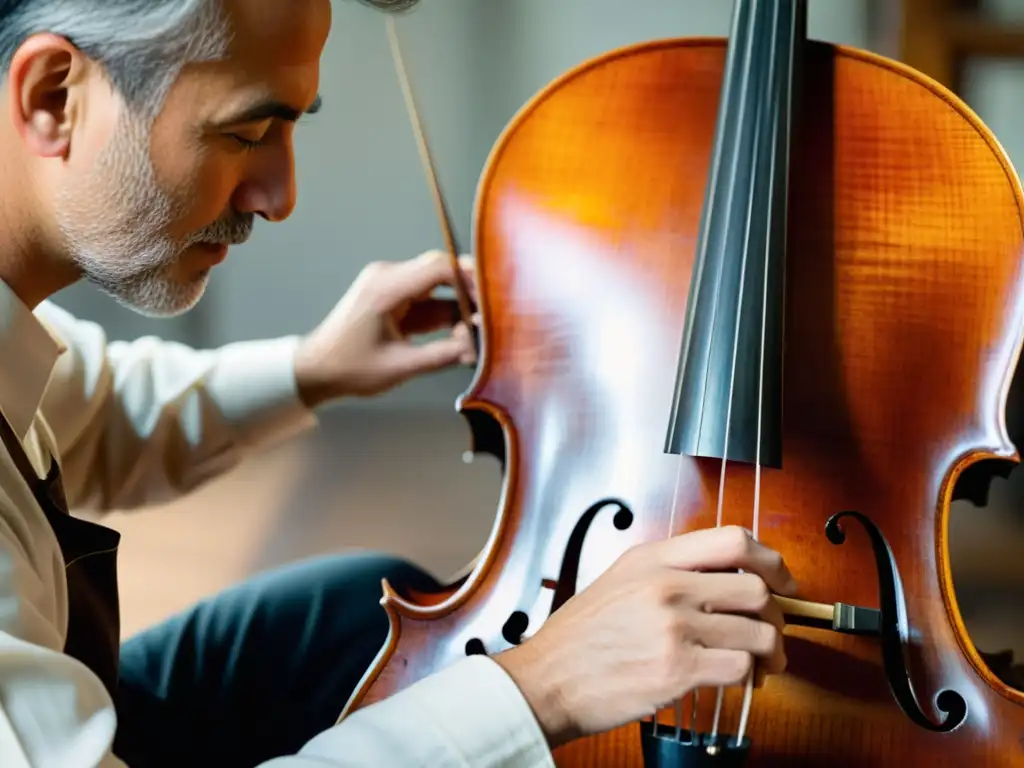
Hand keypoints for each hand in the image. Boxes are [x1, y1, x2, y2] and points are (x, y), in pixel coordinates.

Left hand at [294, 250, 476, 406]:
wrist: (317, 369)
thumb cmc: (350, 368)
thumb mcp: (399, 367)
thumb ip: (440, 355)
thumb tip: (475, 349)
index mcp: (386, 288)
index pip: (438, 268)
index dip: (470, 280)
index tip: (494, 299)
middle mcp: (389, 277)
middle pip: (441, 270)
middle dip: (470, 291)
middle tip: (495, 315)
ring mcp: (391, 285)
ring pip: (439, 285)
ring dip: (460, 305)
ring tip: (481, 330)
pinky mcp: (395, 298)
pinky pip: (430, 298)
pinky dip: (447, 313)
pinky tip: (463, 333)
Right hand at [494, 526, 797, 747]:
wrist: (548, 679)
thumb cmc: (580, 637)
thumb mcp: (619, 580)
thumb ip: (668, 570)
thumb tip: (726, 577)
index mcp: (654, 558)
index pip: (734, 541)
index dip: (771, 561)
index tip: (781, 580)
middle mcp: (666, 586)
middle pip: (756, 589)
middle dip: (775, 615)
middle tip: (771, 631)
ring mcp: (673, 627)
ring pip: (758, 632)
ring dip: (771, 652)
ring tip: (763, 663)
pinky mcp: (678, 669)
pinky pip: (742, 667)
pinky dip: (750, 677)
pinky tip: (740, 680)